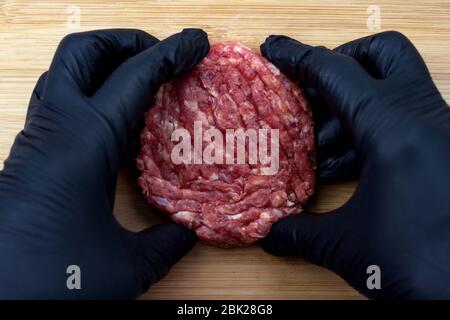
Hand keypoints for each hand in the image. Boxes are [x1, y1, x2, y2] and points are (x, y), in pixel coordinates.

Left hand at [0, 28, 208, 298]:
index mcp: (85, 142)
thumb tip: (192, 230)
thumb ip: (167, 243)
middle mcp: (57, 128)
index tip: (197, 43)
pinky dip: (95, 96)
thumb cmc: (56, 278)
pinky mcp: (34, 155)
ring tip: (144, 82)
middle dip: (125, 42)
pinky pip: (64, 105)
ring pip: (67, 76)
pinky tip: (120, 126)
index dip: (170, 54)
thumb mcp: (126, 266)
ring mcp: (40, 139)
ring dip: (106, 66)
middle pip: (83, 53)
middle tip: (161, 56)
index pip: (134, 77)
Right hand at [260, 31, 449, 298]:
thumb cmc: (419, 266)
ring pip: (395, 91)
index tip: (275, 50)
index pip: (336, 73)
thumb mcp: (348, 246)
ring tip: (322, 151)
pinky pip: (406, 122)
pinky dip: (374, 133)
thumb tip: (268, 234)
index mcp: (394, 131)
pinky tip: (351, 168)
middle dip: (342, 63)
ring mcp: (442, 134)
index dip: (298, 58)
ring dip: (352, 112)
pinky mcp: (448, 152)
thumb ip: (300, 233)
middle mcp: (426, 120)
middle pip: (383, 55)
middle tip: (313, 91)